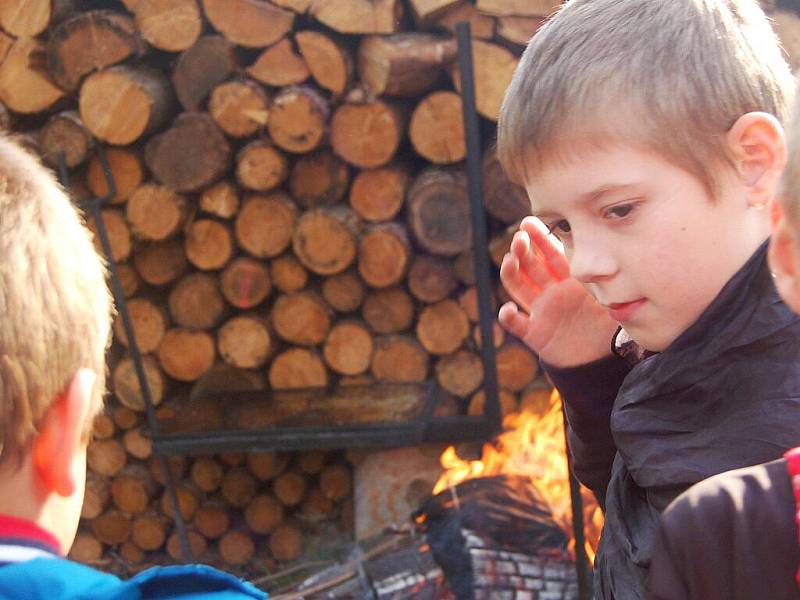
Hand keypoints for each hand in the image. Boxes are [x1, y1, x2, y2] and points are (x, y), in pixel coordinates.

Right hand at [498, 217, 618, 366]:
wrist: (598, 359)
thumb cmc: (606, 326)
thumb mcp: (614, 300)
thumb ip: (617, 282)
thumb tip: (628, 259)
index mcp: (568, 279)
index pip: (551, 253)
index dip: (539, 238)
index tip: (528, 222)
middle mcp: (549, 291)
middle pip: (530, 265)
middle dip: (522, 250)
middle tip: (519, 238)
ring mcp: (539, 310)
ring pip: (518, 287)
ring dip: (510, 273)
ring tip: (509, 261)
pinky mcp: (534, 332)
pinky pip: (517, 323)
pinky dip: (508, 317)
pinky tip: (508, 309)